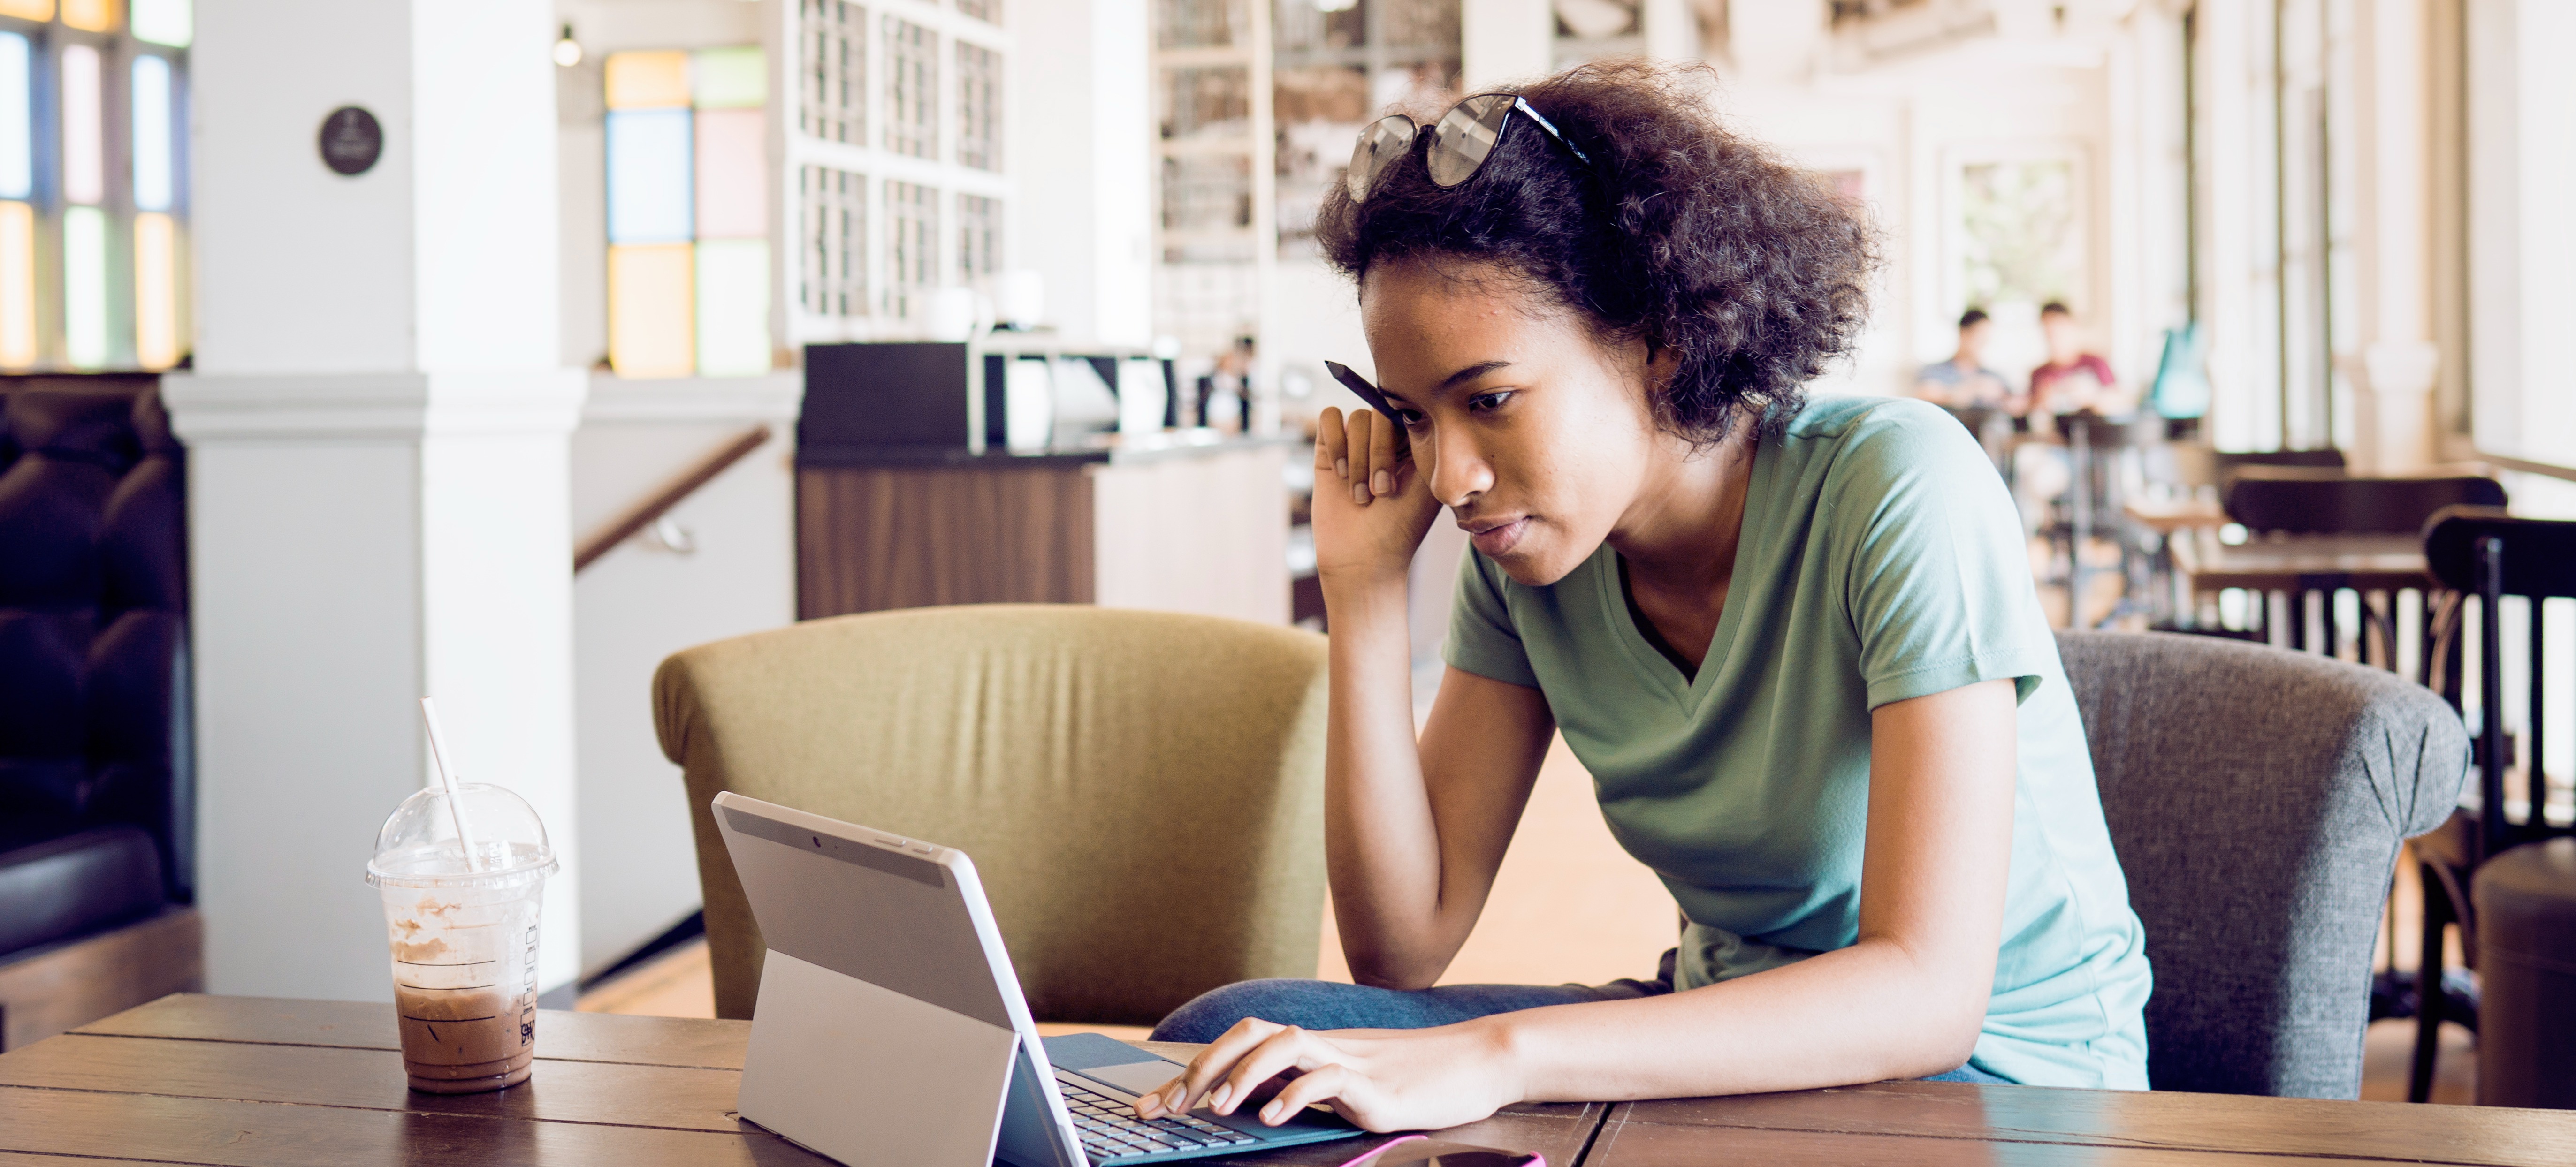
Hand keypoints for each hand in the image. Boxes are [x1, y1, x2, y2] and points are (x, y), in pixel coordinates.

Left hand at [1131, 1016, 1518, 1134]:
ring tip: (1219, 1108)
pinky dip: (1294, 1095)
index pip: (1241, 1040)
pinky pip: (1328, 1079)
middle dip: (1203, 1067)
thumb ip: (1300, 1087)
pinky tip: (1272, 1119)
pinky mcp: (1377, 1086)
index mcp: (1313, 1046)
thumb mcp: (1346, 1084)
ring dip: (1245, 1074)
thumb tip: (1247, 1102)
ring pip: (1285, 1044)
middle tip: (1170, 1106)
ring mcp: (1351, 1061)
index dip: (1195, 1066)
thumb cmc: (1414, 1078)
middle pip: (1250, 1033)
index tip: (1157, 1103)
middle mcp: (1325, 1045)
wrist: (1478, 1062)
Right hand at [1313, 407, 1440, 586]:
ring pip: (1355, 418)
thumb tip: (1416, 401)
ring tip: (1361, 495)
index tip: (1402, 476)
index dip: (1402, 436)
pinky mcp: (1328, 450)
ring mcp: (1355, 442)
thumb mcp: (1426, 480)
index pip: (1408, 409)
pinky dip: (1335, 444)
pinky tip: (1341, 475)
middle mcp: (1385, 437)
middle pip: (1380, 410)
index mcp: (1413, 441)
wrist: (1365, 558)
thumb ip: (1424, 437)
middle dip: (1380, 452)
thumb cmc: (1402, 526)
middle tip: (1382, 491)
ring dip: (1359, 459)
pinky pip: (1329, 419)